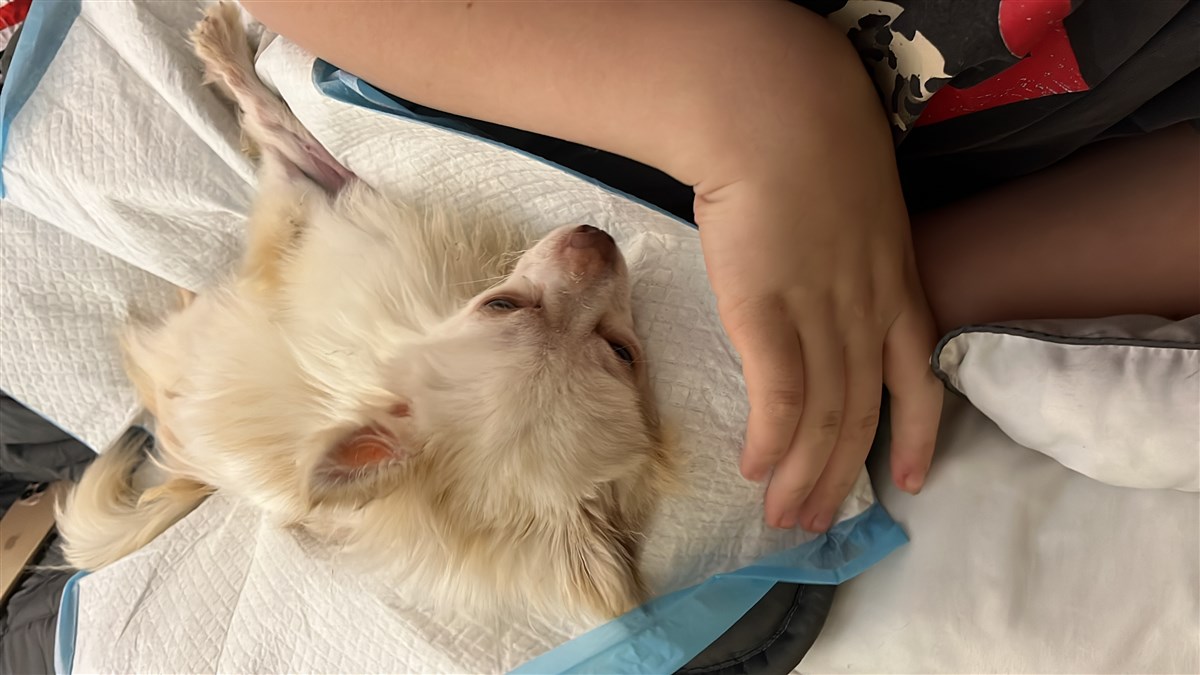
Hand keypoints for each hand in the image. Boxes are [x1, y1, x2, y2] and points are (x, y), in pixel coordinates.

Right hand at [694, 123, 943, 531]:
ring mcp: (822, 315)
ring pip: (825, 418)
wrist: (775, 114)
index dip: (917, 434)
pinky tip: (756, 470)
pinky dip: (772, 442)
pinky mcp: (769, 316)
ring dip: (805, 476)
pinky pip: (780, 399)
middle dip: (840, 475)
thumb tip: (814, 281)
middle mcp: (868, 312)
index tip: (910, 480)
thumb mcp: (852, 203)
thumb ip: (845, 253)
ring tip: (785, 516)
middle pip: (862, 413)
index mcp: (895, 284)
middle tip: (816, 521)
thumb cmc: (806, 143)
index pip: (918, 376)